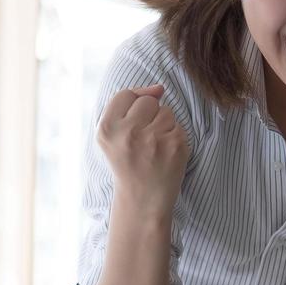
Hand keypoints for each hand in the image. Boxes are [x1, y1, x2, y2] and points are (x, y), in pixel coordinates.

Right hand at [97, 84, 188, 217]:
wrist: (143, 197)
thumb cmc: (128, 160)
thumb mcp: (113, 134)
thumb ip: (127, 105)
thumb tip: (158, 88)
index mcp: (106, 128)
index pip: (126, 94)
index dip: (133, 105)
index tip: (133, 124)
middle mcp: (128, 133)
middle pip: (148, 101)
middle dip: (149, 115)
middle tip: (143, 140)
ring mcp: (153, 139)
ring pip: (166, 111)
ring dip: (164, 125)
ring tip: (154, 146)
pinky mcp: (174, 145)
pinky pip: (179, 125)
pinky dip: (175, 136)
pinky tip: (165, 152)